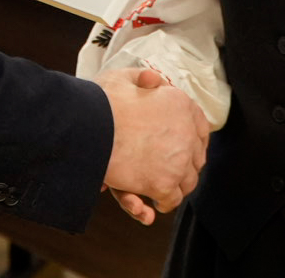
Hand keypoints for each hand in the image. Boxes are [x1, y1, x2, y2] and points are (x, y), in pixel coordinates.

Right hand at [97, 67, 209, 224]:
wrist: (85, 125)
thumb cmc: (99, 101)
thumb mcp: (122, 79)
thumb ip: (141, 79)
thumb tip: (152, 79)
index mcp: (180, 104)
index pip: (199, 126)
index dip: (192, 139)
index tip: (185, 148)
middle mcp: (186, 133)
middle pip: (195, 157)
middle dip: (183, 165)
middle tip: (168, 171)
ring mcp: (177, 161)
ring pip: (187, 181)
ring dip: (174, 187)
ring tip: (160, 190)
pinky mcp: (163, 183)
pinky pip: (170, 199)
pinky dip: (162, 203)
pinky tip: (151, 206)